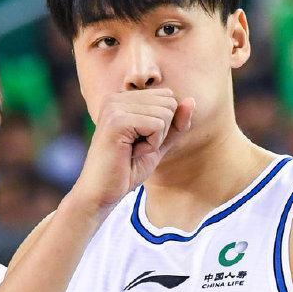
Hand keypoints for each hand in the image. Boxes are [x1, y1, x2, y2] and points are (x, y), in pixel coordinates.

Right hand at [71, 88, 194, 213]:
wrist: (101, 194)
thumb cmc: (126, 171)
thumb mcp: (158, 144)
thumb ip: (175, 124)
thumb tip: (191, 100)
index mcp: (123, 98)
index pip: (168, 98)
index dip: (163, 126)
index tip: (139, 142)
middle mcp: (116, 97)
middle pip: (169, 103)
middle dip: (162, 132)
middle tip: (136, 148)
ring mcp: (115, 107)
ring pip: (165, 113)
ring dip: (156, 140)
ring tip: (132, 151)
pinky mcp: (117, 120)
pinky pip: (158, 125)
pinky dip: (151, 145)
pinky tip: (131, 153)